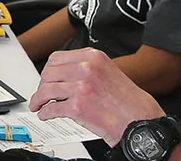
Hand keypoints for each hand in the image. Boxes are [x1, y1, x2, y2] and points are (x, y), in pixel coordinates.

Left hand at [29, 49, 166, 145]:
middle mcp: (86, 69)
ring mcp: (81, 87)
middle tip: (41, 94)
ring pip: (46, 89)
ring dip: (38, 99)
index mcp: (93, 57)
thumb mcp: (109, 72)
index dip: (48, 70)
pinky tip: (45, 115)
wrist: (143, 122)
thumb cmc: (129, 102)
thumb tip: (64, 74)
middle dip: (42, 85)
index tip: (46, 78)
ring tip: (38, 105)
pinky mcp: (78, 107)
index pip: (57, 58)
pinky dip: (45, 113)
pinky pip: (52, 109)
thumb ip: (87, 68)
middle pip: (48, 73)